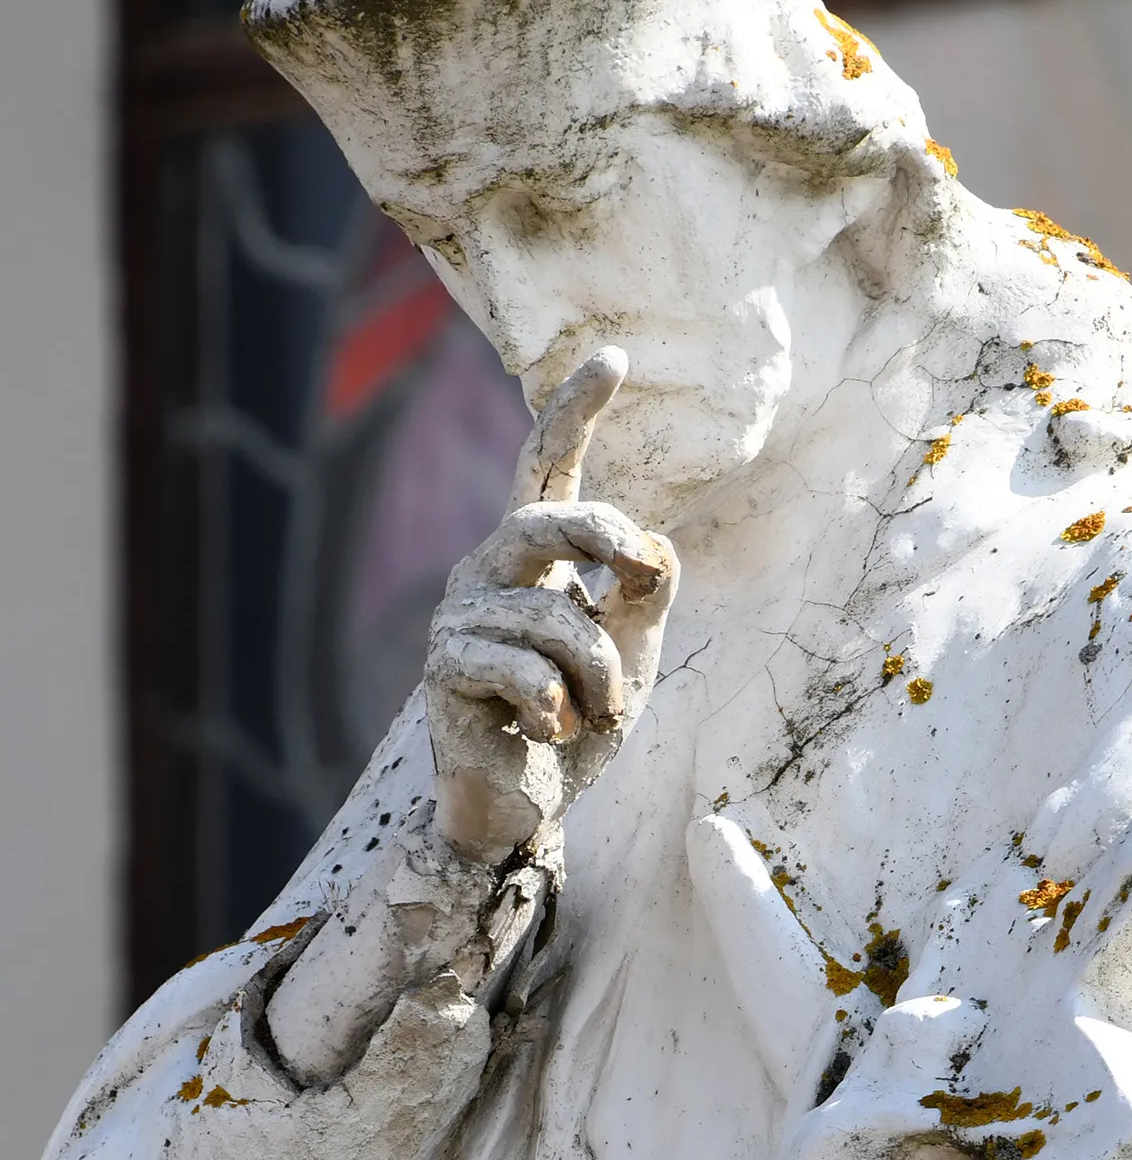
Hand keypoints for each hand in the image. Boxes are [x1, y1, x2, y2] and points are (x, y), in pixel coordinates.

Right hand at [425, 348, 678, 863]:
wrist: (527, 804)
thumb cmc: (581, 723)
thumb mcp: (635, 656)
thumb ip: (646, 599)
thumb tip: (657, 549)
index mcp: (537, 558)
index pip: (549, 469)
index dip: (575, 412)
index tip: (614, 356)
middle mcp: (490, 572)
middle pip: (544, 517)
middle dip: (602, 538)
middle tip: (641, 577)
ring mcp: (461, 617)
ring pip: (555, 618)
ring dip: (600, 676)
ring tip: (598, 712)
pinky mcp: (446, 669)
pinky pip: (525, 671)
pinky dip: (558, 708)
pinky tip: (550, 730)